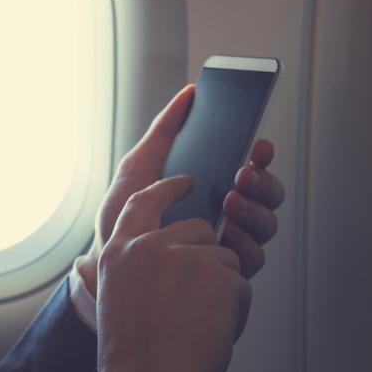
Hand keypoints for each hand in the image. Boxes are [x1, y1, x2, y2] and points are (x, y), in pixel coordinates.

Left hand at [77, 85, 285, 297]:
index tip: (259, 143)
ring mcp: (230, 246)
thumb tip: (189, 93)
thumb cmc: (121, 221)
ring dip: (255, 210)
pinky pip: (252, 260)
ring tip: (231, 200)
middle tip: (242, 174)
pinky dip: (244, 244)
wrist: (104, 273)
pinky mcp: (226, 277)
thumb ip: (164, 132)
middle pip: (267, 195)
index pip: (250, 168)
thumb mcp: (137, 171)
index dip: (262, 155)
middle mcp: (229, 216)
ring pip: (265, 225)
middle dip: (262, 181)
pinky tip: (227, 235)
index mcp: (214, 189)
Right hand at [91, 175, 251, 371]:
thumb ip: (138, 267)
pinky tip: (210, 335)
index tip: (184, 182)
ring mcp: (184, 256)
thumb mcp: (120, 298)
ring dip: (222, 293)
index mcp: (119, 252)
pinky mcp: (217, 273)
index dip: (167, 189)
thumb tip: (171, 247)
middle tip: (195, 305)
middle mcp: (148, 246)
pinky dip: (235, 313)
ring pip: (226, 258)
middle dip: (209, 260)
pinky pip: (241, 286)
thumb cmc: (135, 360)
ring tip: (197, 328)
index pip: (143, 201)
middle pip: (199, 230)